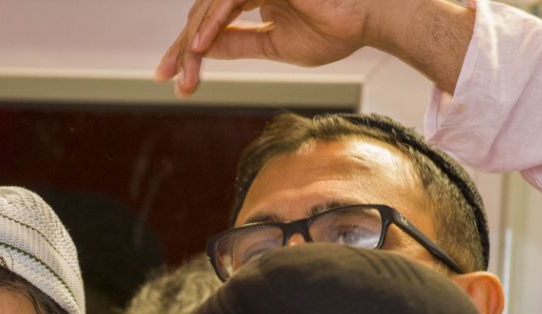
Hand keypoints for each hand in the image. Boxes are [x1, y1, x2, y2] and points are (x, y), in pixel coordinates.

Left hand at [155, 0, 463, 97]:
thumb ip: (240, 44)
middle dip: (183, 48)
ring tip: (186, 71)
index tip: (172, 78)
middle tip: (167, 78)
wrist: (374, 18)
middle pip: (204, 12)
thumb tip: (205, 51)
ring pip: (212, 5)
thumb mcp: (277, 45)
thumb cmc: (338, 29)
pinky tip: (201, 48)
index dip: (190, 49)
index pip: (212, 20)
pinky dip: (213, 22)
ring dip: (194, 41)